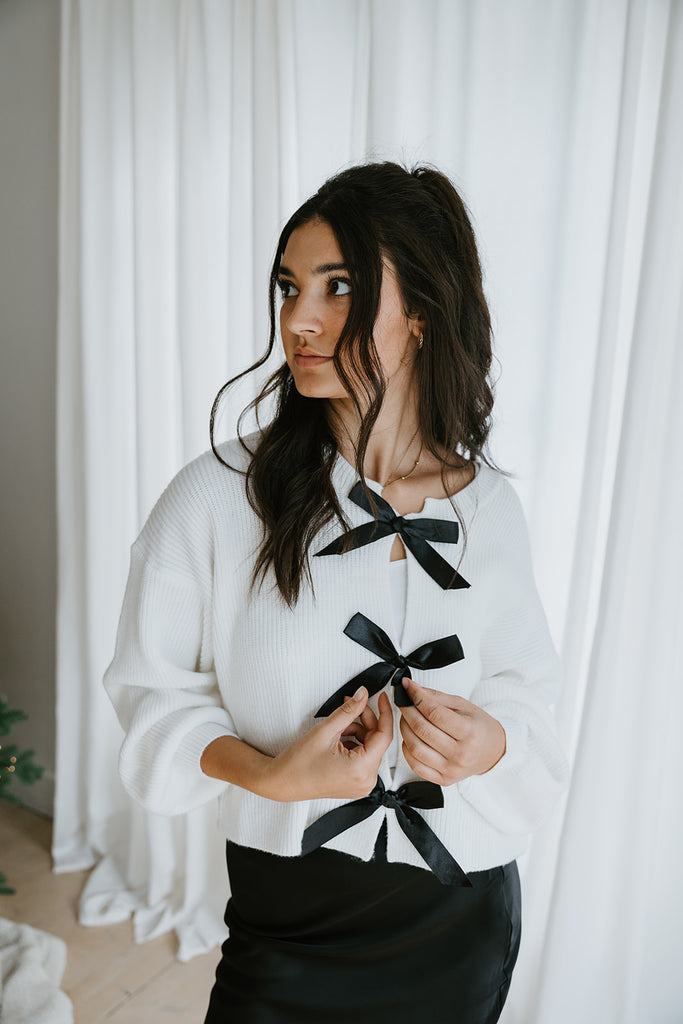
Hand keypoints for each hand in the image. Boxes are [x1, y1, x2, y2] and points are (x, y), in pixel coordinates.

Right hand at [264, 687, 392, 801]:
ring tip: (338, 727)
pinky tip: (338, 739)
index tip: (382, 698)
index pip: (384, 735)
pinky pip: (364, 758)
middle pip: (377, 741)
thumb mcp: (325, 730)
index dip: (385, 712)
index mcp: (361, 769)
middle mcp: (365, 781)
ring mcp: (361, 785)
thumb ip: (349, 711)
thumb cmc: (298, 764)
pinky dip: (354, 744)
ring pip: (370, 748)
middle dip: (365, 721)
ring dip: (358, 732)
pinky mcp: (356, 784)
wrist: (282, 782)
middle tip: (351, 706)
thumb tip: (362, 696)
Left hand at [398, 677, 505, 785]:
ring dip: (404, 729)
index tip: (407, 687)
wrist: (493, 752)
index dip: (416, 697)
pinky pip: (416, 766)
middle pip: (422, 730)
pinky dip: (407, 750)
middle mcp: (461, 753)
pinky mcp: (444, 779)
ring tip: (406, 719)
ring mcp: (452, 769)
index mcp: (469, 732)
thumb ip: (437, 697)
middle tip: (404, 702)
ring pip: (415, 748)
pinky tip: (410, 738)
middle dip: (407, 711)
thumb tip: (413, 689)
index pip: (434, 713)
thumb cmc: (479, 727)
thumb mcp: (464, 705)